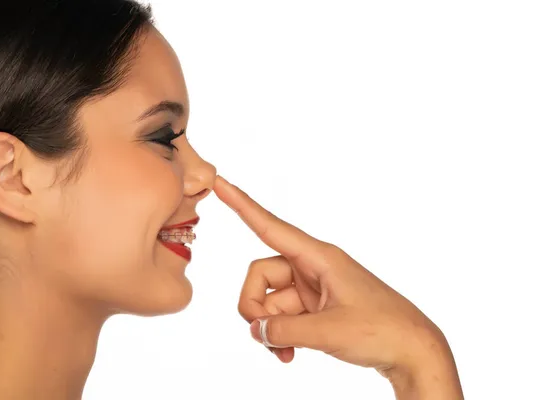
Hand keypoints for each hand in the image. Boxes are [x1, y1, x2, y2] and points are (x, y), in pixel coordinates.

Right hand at [213, 176, 462, 398]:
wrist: (412, 351)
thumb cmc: (383, 330)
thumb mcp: (329, 331)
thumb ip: (284, 330)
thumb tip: (256, 329)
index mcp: (320, 258)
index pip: (271, 227)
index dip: (242, 205)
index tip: (221, 184)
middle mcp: (312, 268)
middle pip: (260, 276)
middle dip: (254, 307)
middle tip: (265, 336)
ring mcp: (312, 289)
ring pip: (268, 300)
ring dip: (268, 328)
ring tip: (284, 351)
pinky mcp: (315, 308)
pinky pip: (281, 316)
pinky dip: (278, 334)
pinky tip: (288, 354)